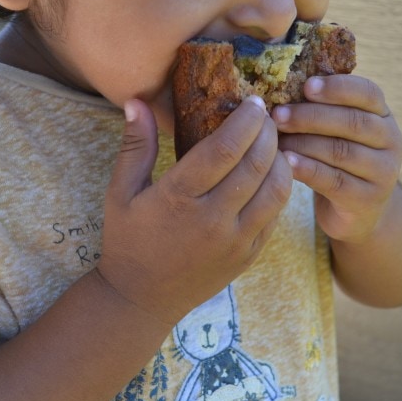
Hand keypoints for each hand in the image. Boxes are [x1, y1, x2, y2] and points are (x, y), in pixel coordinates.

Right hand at [98, 97, 291, 325]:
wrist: (141, 298)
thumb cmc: (127, 242)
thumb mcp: (120, 193)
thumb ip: (135, 147)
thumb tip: (136, 101)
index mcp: (178, 199)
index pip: (224, 150)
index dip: (245, 121)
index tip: (253, 102)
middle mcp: (212, 220)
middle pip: (255, 165)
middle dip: (267, 133)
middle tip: (267, 115)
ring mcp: (234, 241)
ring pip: (276, 190)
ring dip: (281, 159)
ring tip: (273, 142)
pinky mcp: (247, 256)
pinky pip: (275, 216)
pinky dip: (280, 189)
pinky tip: (272, 173)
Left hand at [273, 75, 401, 243]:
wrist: (360, 212)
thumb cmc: (338, 162)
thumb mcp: (336, 133)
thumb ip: (321, 111)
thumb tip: (277, 87)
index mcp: (382, 115)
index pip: (368, 92)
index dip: (337, 88)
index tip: (306, 85)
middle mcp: (390, 140)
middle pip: (351, 122)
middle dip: (310, 116)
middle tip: (277, 114)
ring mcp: (383, 171)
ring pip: (341, 151)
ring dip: (304, 142)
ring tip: (275, 139)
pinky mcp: (367, 199)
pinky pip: (335, 181)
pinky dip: (308, 170)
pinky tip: (287, 163)